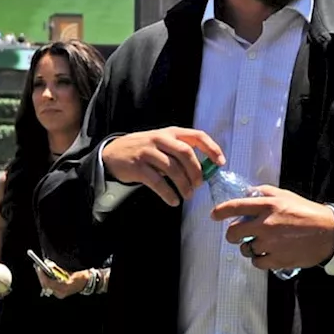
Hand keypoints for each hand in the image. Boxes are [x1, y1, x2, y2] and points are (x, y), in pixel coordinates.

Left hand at [35, 265, 89, 298]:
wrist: (87, 283)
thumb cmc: (80, 276)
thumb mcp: (68, 272)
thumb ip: (57, 269)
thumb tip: (48, 265)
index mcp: (64, 287)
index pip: (48, 282)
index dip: (42, 275)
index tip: (38, 267)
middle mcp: (61, 293)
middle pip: (46, 285)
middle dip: (41, 276)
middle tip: (37, 268)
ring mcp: (60, 295)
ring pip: (47, 287)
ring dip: (44, 279)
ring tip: (41, 271)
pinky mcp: (60, 294)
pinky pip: (50, 287)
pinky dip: (48, 281)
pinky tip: (46, 276)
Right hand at [101, 127, 224, 206]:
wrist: (112, 153)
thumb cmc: (143, 149)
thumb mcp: (162, 143)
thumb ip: (180, 152)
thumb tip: (204, 171)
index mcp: (170, 132)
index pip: (197, 136)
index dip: (212, 148)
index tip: (220, 163)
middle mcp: (160, 139)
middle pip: (186, 153)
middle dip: (196, 171)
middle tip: (199, 185)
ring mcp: (148, 152)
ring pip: (173, 169)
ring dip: (184, 185)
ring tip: (187, 195)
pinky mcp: (138, 167)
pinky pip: (157, 182)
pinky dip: (168, 194)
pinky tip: (173, 201)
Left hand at [211, 186, 333, 271]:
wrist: (328, 233)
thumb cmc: (307, 212)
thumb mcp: (285, 195)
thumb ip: (264, 193)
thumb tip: (246, 194)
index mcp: (268, 205)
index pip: (236, 207)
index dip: (221, 211)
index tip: (214, 215)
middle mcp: (266, 224)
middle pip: (234, 233)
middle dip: (232, 235)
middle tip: (236, 236)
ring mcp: (271, 243)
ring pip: (246, 249)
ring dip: (249, 247)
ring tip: (260, 244)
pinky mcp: (277, 259)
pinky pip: (257, 262)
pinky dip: (259, 259)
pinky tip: (267, 254)